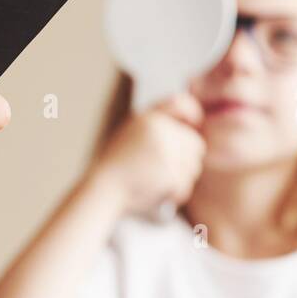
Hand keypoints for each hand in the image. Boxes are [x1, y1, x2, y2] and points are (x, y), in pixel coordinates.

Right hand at [92, 92, 205, 215]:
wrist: (101, 192)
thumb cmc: (116, 167)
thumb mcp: (130, 134)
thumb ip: (157, 125)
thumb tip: (195, 119)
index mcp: (148, 118)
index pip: (183, 103)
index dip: (192, 114)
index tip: (193, 124)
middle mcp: (159, 130)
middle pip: (195, 143)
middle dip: (185, 158)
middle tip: (162, 170)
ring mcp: (165, 151)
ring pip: (194, 166)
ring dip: (181, 178)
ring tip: (155, 182)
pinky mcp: (170, 174)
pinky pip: (185, 185)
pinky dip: (175, 193)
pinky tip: (156, 193)